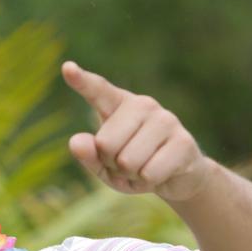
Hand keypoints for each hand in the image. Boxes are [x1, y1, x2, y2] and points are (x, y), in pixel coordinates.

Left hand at [62, 61, 210, 201]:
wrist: (177, 178)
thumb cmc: (134, 167)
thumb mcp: (105, 167)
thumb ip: (88, 155)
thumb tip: (75, 142)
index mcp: (119, 105)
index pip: (98, 90)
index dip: (82, 81)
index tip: (67, 68)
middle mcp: (143, 105)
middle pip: (105, 144)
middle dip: (112, 163)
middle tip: (128, 163)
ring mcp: (166, 119)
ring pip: (127, 161)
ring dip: (132, 174)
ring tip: (144, 166)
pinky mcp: (183, 141)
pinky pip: (149, 173)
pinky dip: (149, 181)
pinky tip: (161, 172)